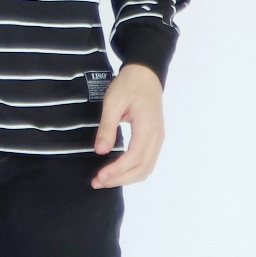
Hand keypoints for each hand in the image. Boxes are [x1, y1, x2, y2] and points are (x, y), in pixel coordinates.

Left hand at [91, 63, 164, 188]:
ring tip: (104, 179)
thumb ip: (106, 127)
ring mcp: (158, 139)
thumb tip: (100, 151)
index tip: (99, 176)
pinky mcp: (155, 139)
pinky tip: (118, 171)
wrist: (145, 74)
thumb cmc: (128, 84)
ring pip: (146, 169)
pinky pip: (147, 162)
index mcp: (147, 127)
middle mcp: (156, 137)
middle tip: (97, 182)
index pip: (134, 158)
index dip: (117, 170)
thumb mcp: (113, 102)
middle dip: (119, 179)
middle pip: (142, 168)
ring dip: (126, 178)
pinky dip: (133, 171)